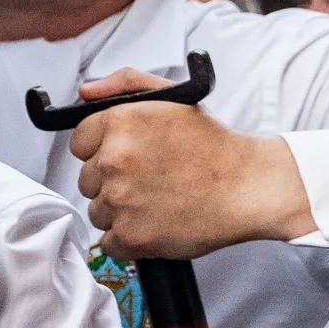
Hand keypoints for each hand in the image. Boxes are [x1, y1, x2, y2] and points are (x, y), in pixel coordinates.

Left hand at [69, 71, 312, 257]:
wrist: (249, 187)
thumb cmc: (214, 147)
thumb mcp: (173, 98)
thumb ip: (124, 85)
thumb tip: (85, 93)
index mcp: (121, 123)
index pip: (79, 143)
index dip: (102, 150)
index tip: (126, 158)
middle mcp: (114, 159)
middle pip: (87, 179)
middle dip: (112, 181)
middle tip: (149, 180)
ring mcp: (120, 199)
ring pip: (97, 211)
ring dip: (120, 211)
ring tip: (157, 201)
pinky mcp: (130, 235)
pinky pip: (109, 243)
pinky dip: (128, 240)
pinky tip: (155, 223)